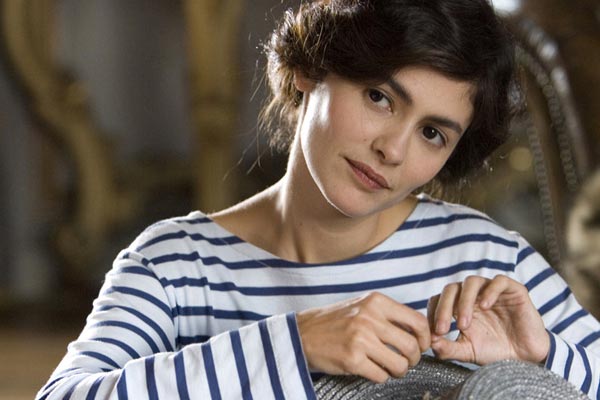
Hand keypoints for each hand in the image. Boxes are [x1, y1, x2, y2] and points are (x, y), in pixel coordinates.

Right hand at [296, 292, 430, 382]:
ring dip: (398, 371)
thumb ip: (388, 314)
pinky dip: (381, 377)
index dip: (425, 338)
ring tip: (389, 368)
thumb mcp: (363, 305)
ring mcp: (361, 339)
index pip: (417, 321)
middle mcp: (370, 317)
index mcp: (376, 301)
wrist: (303, 333)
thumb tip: (420, 331)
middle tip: (405, 361)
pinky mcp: (352, 360)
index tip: (421, 346)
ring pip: (400, 364)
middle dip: (413, 359)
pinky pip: (381, 376)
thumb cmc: (336, 321)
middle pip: (411, 346)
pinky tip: (371, 370)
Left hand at [427, 275, 549, 364]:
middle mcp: (473, 295)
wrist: (527, 357)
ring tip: (464, 324)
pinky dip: (490, 291)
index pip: (438, 299)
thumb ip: (448, 348)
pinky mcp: (513, 290)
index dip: (433, 313)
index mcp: (459, 305)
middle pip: (451, 289)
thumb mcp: (468, 352)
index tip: (434, 334)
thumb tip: (430, 343)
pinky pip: (499, 281)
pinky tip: (485, 306)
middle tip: (443, 330)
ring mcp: (492, 290)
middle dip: (444, 308)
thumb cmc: (495, 351)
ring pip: (472, 281)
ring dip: (464, 301)